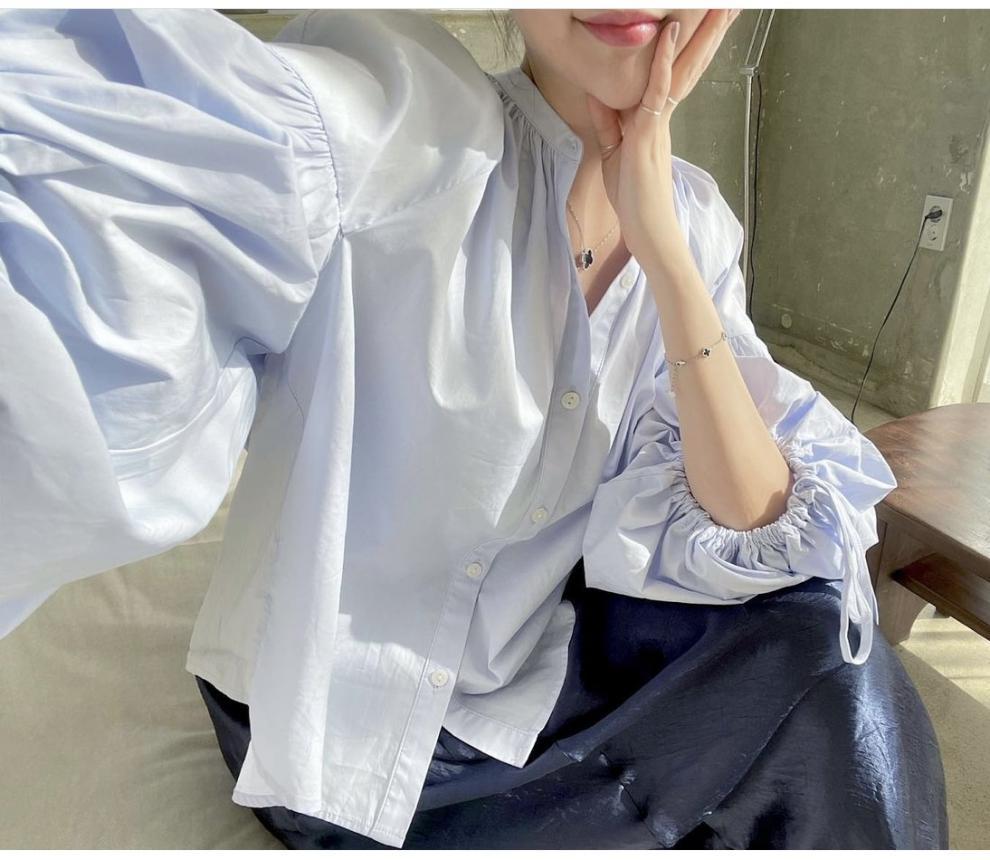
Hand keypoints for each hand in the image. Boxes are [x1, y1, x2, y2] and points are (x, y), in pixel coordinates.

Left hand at [586, 9, 740, 271]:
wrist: (645, 229)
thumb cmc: (633, 196)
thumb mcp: (613, 151)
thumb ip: (607, 121)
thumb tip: (598, 94)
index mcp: (654, 118)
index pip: (671, 73)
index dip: (684, 45)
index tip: (696, 15)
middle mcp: (661, 114)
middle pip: (688, 63)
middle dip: (707, 31)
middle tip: (728, 2)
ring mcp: (658, 122)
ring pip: (681, 69)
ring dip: (698, 34)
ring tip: (718, 5)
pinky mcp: (649, 133)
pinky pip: (656, 91)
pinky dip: (662, 62)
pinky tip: (669, 34)